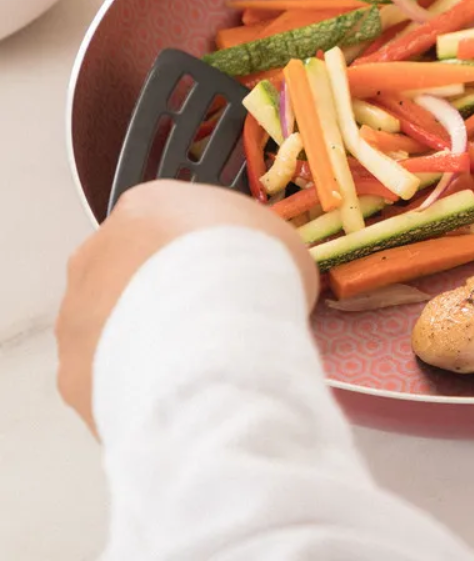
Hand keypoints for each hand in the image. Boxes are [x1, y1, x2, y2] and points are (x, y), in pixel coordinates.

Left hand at [56, 180, 318, 434]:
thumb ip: (251, 255)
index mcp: (148, 206)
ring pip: (111, 325)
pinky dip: (134, 382)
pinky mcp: (73, 367)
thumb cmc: (249, 273)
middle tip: (209, 322)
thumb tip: (256, 283)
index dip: (202, 255)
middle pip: (131, 272)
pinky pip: (106, 375)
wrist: (215, 334)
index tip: (225, 280)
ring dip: (145, 339)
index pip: (168, 226)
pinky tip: (172, 389)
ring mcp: (77, 309)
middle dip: (164, 296)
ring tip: (194, 363)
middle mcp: (100, 250)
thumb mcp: (277, 242)